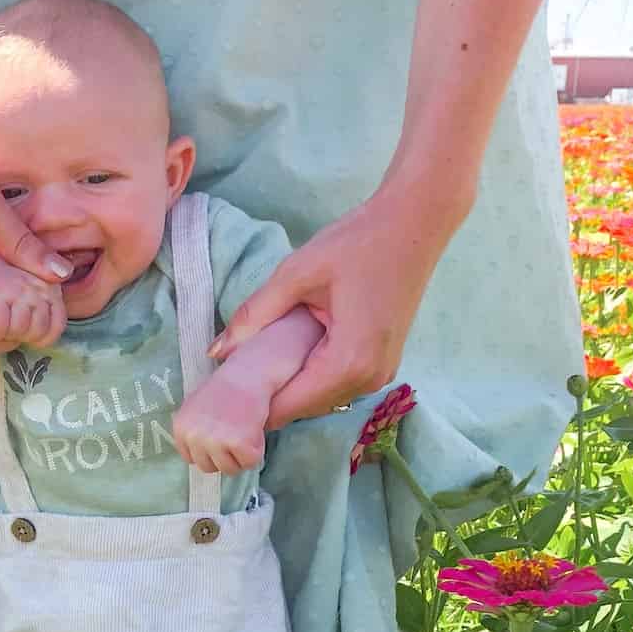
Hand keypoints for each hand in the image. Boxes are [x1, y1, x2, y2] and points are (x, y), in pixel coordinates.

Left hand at [172, 368, 268, 475]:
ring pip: (229, 469)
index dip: (208, 452)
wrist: (246, 376)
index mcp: (181, 429)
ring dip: (240, 457)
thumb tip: (194, 459)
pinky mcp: (239, 443)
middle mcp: (195, 437)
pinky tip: (254, 431)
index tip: (219, 437)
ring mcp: (216, 441)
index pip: (191, 459)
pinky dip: (256, 452)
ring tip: (244, 432)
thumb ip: (192, 432)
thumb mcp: (195, 409)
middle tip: (235, 434)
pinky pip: (248, 463)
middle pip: (208, 467)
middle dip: (224, 456)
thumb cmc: (224, 390)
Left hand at [208, 178, 469, 426]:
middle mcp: (368, 380)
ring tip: (252, 367)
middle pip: (303, 408)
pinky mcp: (381, 364)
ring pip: (319, 399)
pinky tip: (285, 356)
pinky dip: (309, 376)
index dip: (252, 407)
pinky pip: (335, 384)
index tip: (220, 398)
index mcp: (349, 362)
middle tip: (229, 380)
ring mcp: (379, 375)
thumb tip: (216, 352)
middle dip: (267, 399)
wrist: (415, 223)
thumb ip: (256, 314)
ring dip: (288, 388)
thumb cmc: (359, 242)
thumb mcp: (297, 273)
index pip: (288, 406)